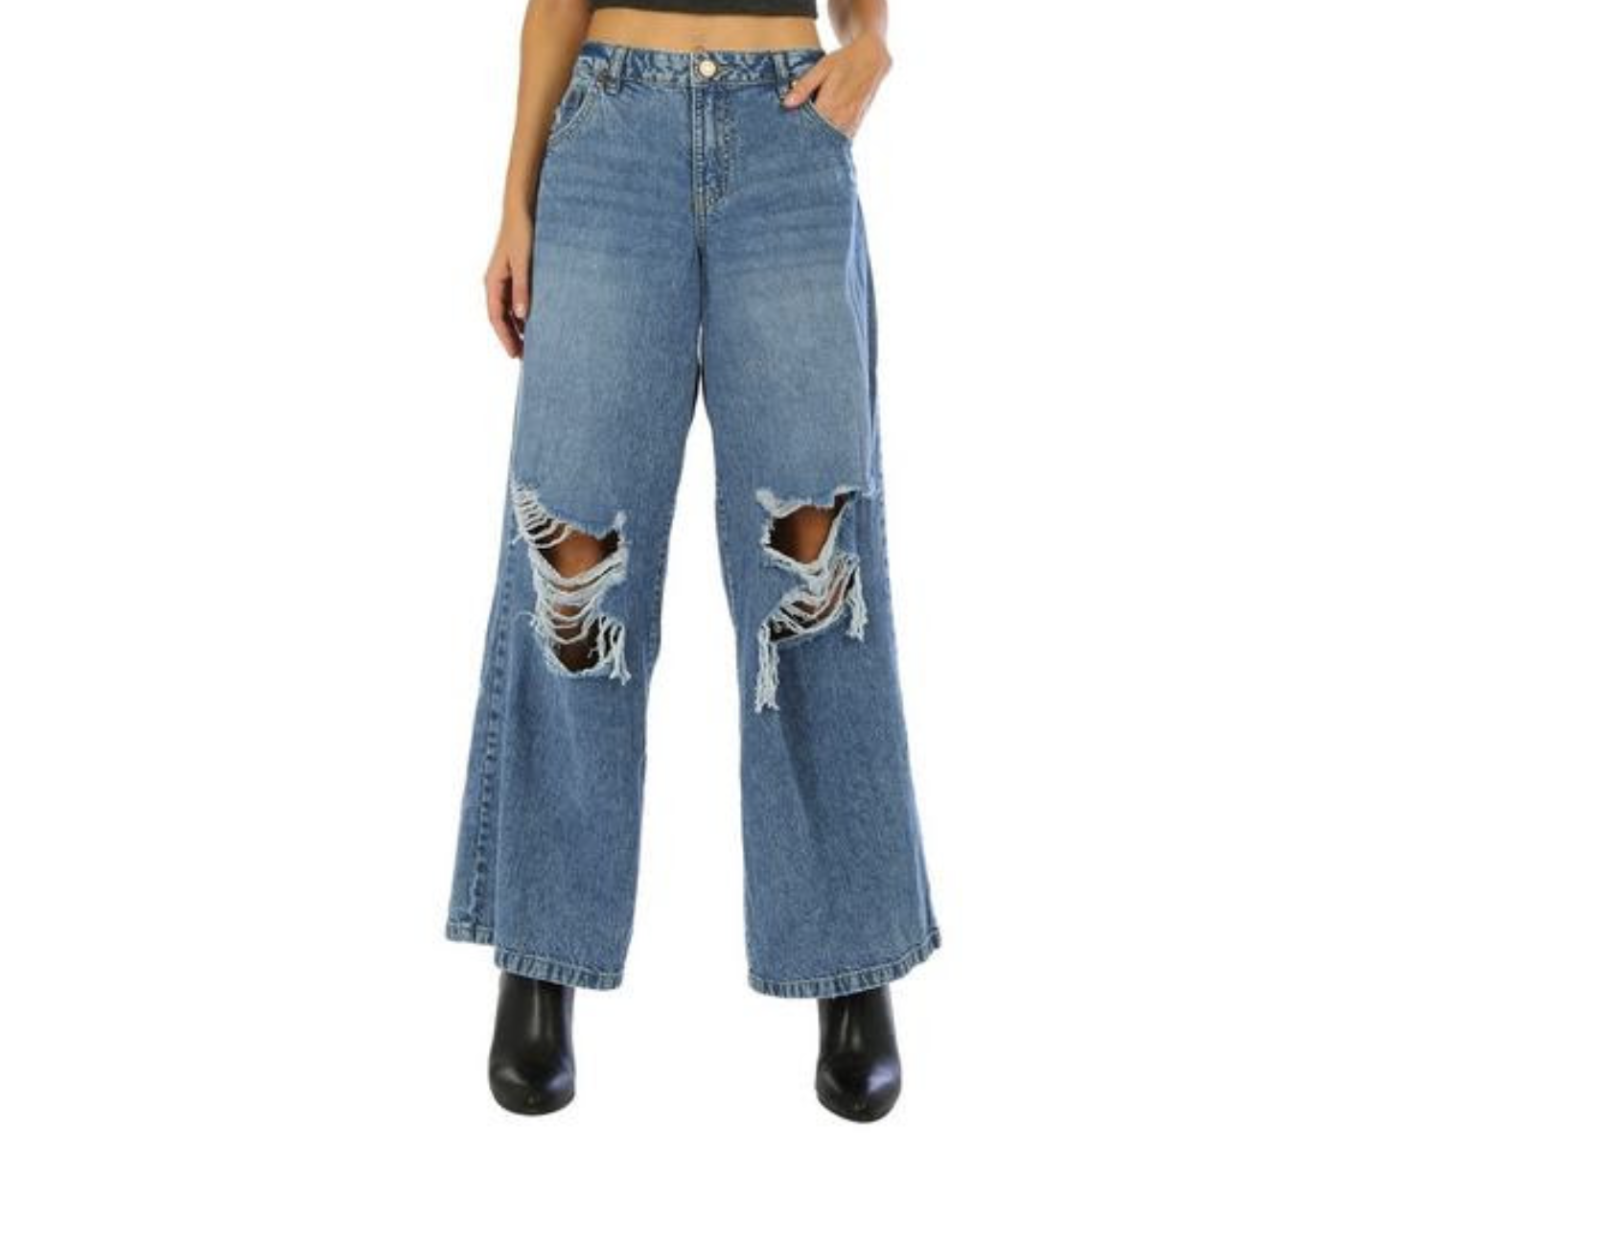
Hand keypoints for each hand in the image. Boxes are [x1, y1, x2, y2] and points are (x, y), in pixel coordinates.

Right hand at [484, 210, 533, 358]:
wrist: (522, 210)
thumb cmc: (521, 233)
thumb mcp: (523, 263)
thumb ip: (522, 289)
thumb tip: (522, 316)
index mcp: (493, 282)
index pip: (496, 318)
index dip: (505, 338)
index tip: (515, 355)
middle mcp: (496, 283)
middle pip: (501, 318)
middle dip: (511, 337)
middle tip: (524, 356)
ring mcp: (504, 279)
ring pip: (508, 310)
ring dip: (517, 327)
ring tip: (530, 344)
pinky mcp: (514, 274)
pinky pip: (516, 300)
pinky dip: (523, 314)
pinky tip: (534, 322)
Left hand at [781, 32, 891, 138]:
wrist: (872, 59)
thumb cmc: (844, 61)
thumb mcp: (822, 68)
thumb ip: (805, 87)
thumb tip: (786, 104)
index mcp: (829, 103)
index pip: (808, 126)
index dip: (796, 131)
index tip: (787, 134)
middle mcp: (841, 116)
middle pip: (819, 136)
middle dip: (806, 139)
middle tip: (793, 142)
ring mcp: (850, 121)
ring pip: (831, 139)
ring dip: (820, 142)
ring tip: (806, 144)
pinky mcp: (856, 123)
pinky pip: (842, 138)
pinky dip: (832, 140)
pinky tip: (823, 141)